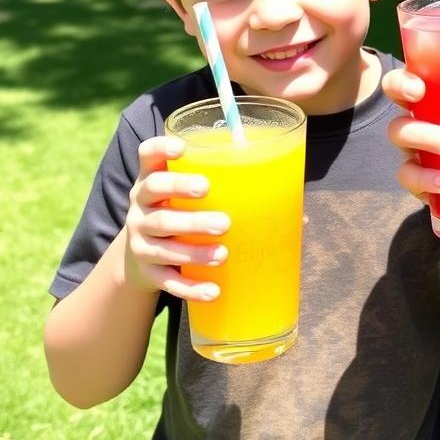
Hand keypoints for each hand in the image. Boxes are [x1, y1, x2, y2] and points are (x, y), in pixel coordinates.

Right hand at [122, 136, 228, 300]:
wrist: (138, 259)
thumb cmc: (181, 215)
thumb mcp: (188, 198)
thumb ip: (232, 194)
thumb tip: (301, 217)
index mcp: (152, 179)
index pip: (148, 155)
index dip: (161, 149)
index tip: (183, 148)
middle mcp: (140, 206)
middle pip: (155, 195)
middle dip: (184, 196)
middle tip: (220, 214)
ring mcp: (140, 239)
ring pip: (164, 243)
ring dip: (194, 250)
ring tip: (223, 254)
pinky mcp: (146, 271)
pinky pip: (168, 280)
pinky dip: (191, 288)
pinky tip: (213, 291)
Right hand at [382, 67, 439, 203]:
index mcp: (435, 98)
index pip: (404, 84)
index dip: (401, 83)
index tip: (417, 87)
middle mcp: (419, 123)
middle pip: (395, 119)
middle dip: (414, 127)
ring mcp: (417, 154)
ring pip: (403, 149)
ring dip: (426, 148)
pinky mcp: (421, 181)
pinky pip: (411, 179)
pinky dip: (426, 180)